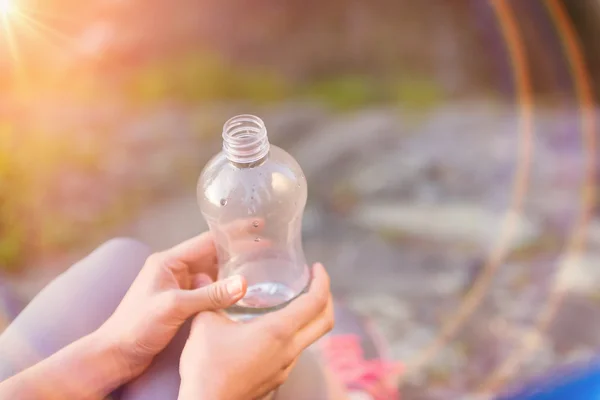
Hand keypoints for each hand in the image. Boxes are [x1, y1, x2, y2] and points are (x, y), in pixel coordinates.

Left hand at [98, 232, 247, 378]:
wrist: (116, 354)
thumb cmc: (135, 327)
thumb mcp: (174, 307)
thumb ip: (209, 294)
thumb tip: (243, 283)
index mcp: (168, 261)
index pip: (208, 240)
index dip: (233, 232)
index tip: (256, 225)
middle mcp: (174, 269)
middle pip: (213, 254)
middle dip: (239, 249)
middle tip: (267, 245)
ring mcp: (178, 286)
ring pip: (213, 272)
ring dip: (234, 268)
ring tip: (261, 264)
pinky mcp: (181, 302)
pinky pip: (209, 289)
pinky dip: (226, 288)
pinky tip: (241, 290)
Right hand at [178, 263, 333, 399]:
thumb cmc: (207, 367)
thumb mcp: (206, 323)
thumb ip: (212, 297)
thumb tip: (202, 278)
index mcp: (278, 331)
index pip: (316, 302)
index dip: (322, 281)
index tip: (317, 268)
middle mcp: (289, 350)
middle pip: (325, 322)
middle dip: (326, 298)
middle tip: (314, 283)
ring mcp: (284, 367)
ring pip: (309, 339)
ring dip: (309, 318)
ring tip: (291, 302)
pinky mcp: (275, 379)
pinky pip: (294, 352)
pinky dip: (294, 335)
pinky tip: (272, 330)